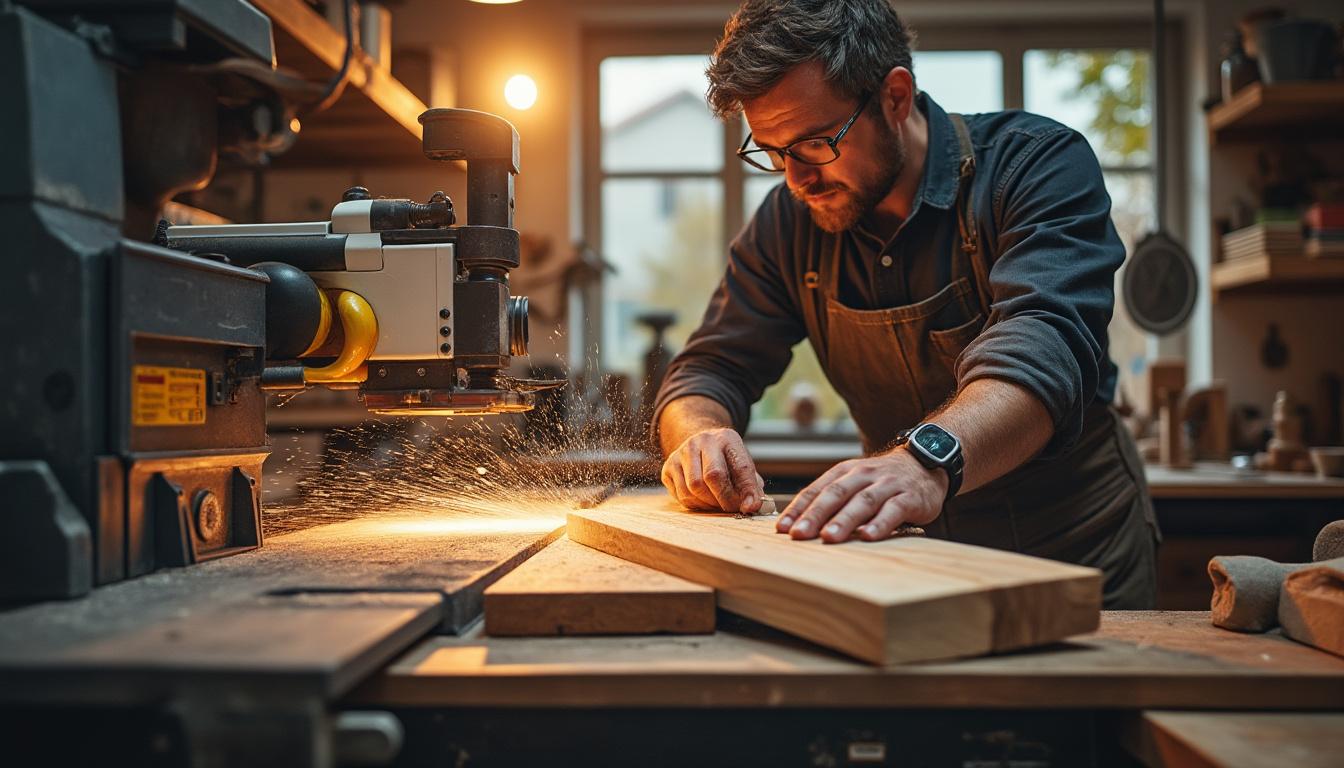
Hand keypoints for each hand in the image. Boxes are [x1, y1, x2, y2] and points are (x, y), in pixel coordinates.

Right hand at [661, 427, 764, 512]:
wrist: (699, 444)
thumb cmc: (726, 460)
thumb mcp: (742, 464)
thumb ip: (750, 484)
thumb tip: (754, 505)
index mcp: (727, 438)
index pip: (740, 466)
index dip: (747, 490)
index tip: (751, 507)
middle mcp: (702, 441)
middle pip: (712, 476)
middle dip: (725, 499)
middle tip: (732, 509)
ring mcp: (682, 452)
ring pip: (693, 488)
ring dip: (708, 504)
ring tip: (717, 504)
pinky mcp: (668, 465)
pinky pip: (681, 495)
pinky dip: (695, 504)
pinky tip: (703, 501)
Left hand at [778, 449, 946, 541]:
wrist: (925, 464)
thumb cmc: (882, 481)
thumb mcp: (855, 483)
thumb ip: (832, 500)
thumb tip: (799, 525)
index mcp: (845, 472)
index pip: (817, 490)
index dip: (799, 509)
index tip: (782, 528)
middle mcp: (863, 475)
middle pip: (836, 494)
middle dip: (815, 515)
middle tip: (799, 535)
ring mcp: (887, 485)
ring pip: (862, 502)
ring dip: (844, 520)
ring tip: (828, 538)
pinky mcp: (910, 497)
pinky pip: (893, 510)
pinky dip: (880, 523)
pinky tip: (868, 536)